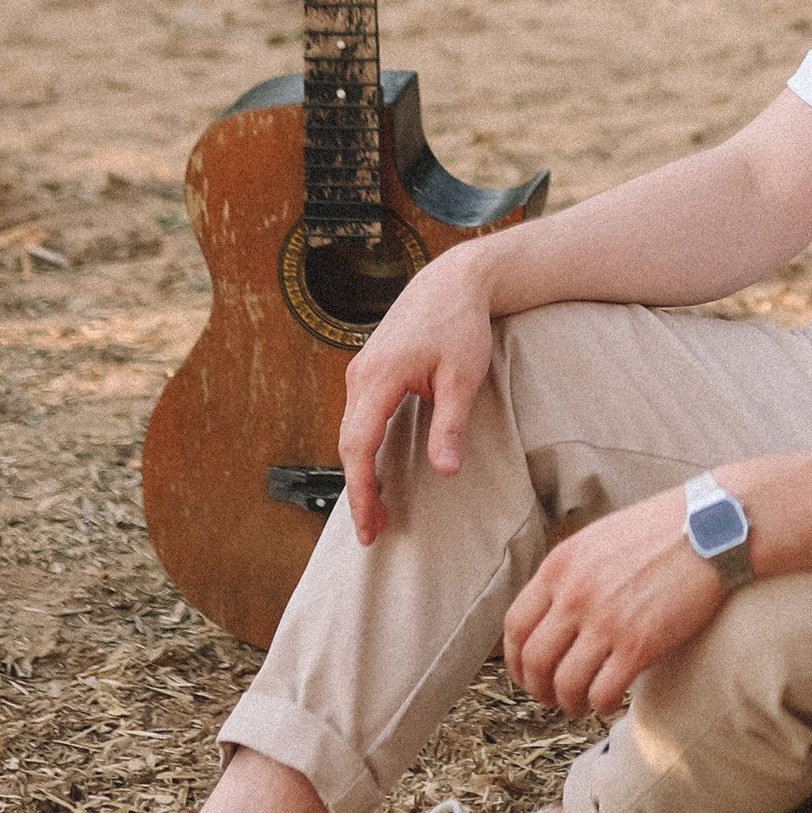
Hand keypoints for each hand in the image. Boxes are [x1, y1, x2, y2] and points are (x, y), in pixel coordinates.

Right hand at [337, 248, 499, 544]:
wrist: (453, 282)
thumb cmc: (461, 324)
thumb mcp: (463, 376)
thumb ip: (450, 424)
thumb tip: (444, 471)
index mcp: (380, 377)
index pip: (359, 445)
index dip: (361, 489)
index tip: (369, 524)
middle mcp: (361, 375)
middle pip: (348, 444)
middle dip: (358, 491)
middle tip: (373, 531)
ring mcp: (360, 372)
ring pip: (351, 432)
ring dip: (360, 471)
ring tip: (377, 510)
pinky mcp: (368, 371)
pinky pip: (358, 419)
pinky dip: (363, 449)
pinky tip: (376, 471)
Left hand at [502, 491, 724, 718]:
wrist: (715, 527)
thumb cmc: (662, 531)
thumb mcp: (599, 539)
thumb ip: (570, 572)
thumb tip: (552, 612)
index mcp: (560, 565)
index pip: (516, 625)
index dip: (515, 659)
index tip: (527, 673)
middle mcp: (575, 594)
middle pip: (535, 660)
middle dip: (538, 689)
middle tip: (551, 698)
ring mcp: (606, 620)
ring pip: (565, 683)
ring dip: (568, 703)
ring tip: (579, 706)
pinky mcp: (639, 644)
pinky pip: (603, 692)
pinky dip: (600, 706)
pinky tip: (608, 703)